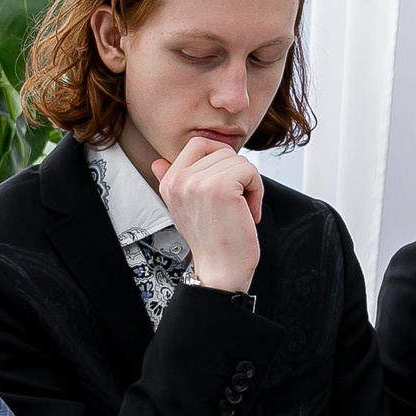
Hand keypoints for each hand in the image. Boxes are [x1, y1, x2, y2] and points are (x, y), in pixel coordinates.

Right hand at [152, 137, 264, 292]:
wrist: (219, 270)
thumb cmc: (211, 242)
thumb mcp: (183, 209)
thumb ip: (172, 182)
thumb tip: (158, 162)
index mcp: (169, 182)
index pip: (198, 144)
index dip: (221, 159)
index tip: (226, 187)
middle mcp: (179, 180)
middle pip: (222, 151)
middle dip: (237, 174)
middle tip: (237, 201)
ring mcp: (198, 181)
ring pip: (238, 160)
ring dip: (249, 184)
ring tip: (241, 209)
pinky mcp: (220, 186)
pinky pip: (250, 171)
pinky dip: (257, 190)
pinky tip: (248, 212)